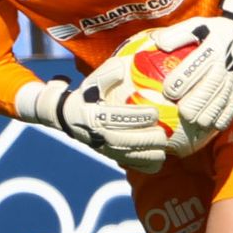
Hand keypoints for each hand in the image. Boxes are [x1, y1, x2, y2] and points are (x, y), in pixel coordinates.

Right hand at [35, 76, 166, 172]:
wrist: (67, 118)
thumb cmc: (87, 95)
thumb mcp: (92, 82)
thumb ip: (107, 74)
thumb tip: (122, 67)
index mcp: (91, 115)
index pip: (114, 118)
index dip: (135, 117)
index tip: (154, 113)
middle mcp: (96, 135)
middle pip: (122, 141)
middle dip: (144, 139)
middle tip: (163, 134)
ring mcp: (103, 149)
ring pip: (126, 157)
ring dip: (147, 155)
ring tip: (165, 147)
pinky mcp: (109, 157)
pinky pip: (129, 164)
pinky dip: (145, 165)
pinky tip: (160, 159)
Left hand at [151, 0, 232, 130]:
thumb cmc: (210, 31)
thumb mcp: (195, 24)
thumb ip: (176, 34)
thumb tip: (157, 43)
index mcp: (213, 47)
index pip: (196, 66)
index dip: (182, 80)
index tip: (168, 91)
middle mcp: (225, 64)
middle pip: (210, 87)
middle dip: (196, 102)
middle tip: (182, 112)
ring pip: (222, 99)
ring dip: (209, 112)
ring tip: (195, 122)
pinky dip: (223, 117)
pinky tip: (211, 126)